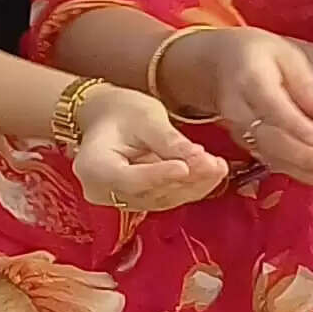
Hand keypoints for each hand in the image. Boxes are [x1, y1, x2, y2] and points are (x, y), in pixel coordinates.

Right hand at [58, 82, 229, 211]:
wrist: (106, 116)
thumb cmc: (119, 111)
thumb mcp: (144, 116)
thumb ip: (168, 140)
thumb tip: (196, 158)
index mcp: (94, 168)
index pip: (129, 179)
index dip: (159, 175)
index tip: (186, 168)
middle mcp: (104, 192)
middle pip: (150, 192)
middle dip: (186, 179)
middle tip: (215, 165)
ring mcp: (122, 200)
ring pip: (164, 198)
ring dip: (195, 185)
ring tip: (219, 167)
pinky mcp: (141, 200)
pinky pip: (168, 197)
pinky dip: (192, 186)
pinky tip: (213, 173)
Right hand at [170, 27, 312, 183]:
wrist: (217, 64)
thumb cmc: (257, 54)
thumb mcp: (286, 54)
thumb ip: (309, 84)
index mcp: (250, 78)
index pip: (272, 106)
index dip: (295, 125)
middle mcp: (239, 108)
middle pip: (271, 137)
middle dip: (305, 155)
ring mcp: (238, 129)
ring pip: (270, 154)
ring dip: (302, 169)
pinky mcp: (244, 142)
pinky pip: (269, 160)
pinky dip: (295, 172)